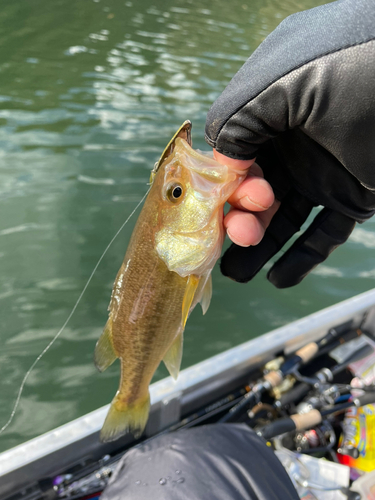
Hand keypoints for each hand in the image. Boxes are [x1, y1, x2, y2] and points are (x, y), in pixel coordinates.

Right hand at [206, 0, 374, 287]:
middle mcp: (292, 148)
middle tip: (235, 247)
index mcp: (269, 119)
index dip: (224, 192)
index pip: (233, 163)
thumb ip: (238, 124)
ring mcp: (322, 174)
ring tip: (237, 275)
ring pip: (284, 219)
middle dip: (239, 225)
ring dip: (260, 249)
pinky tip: (280, 279)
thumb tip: (220, 166)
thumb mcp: (279, 90)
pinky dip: (302, 258)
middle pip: (255, 196)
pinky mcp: (352, 198)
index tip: (220, 214)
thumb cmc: (348, 73)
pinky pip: (324, 233)